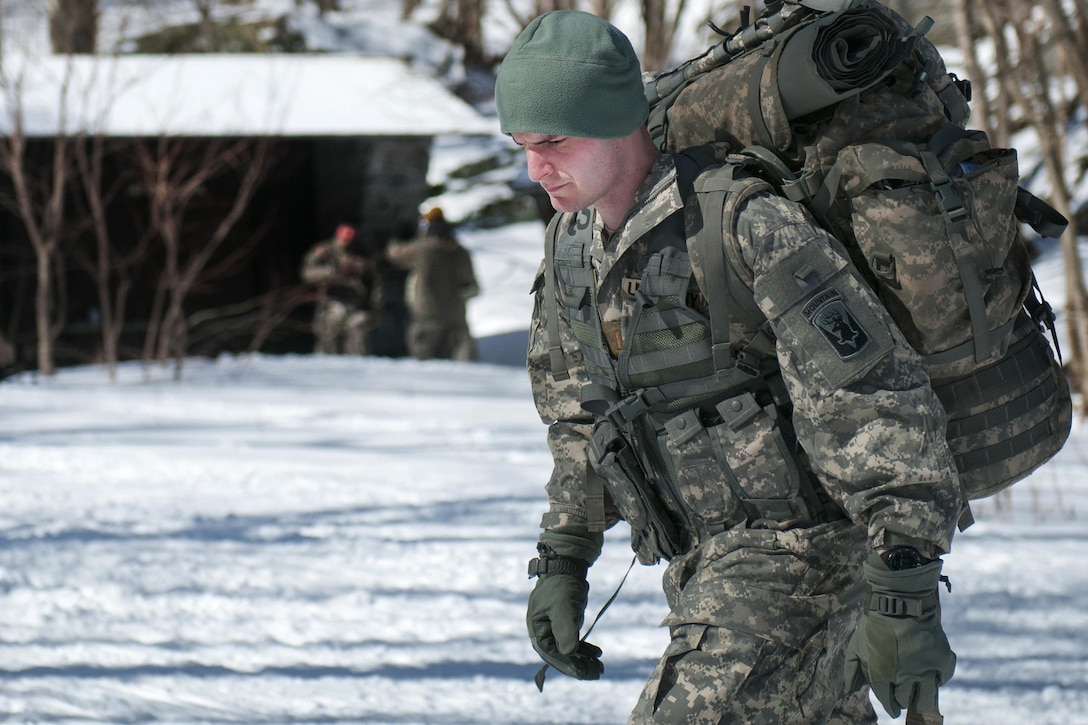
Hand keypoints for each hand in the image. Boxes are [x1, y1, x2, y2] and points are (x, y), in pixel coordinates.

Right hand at [527, 571, 602, 679]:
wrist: (566, 569)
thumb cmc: (560, 586)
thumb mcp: (562, 607)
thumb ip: (564, 630)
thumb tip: (569, 653)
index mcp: (537, 631)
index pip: (552, 654)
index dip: (568, 665)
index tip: (584, 672)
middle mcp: (544, 634)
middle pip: (561, 656)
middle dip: (579, 666)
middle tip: (598, 672)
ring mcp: (554, 630)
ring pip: (569, 652)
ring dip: (584, 660)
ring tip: (600, 667)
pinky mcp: (564, 626)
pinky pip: (574, 642)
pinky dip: (585, 650)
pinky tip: (598, 654)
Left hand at [844, 552, 955, 716]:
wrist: (901, 600)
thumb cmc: (875, 622)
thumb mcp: (856, 644)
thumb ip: (852, 669)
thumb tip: (850, 690)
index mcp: (881, 674)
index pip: (887, 700)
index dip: (889, 706)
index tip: (892, 708)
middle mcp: (903, 676)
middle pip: (905, 700)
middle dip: (903, 701)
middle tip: (904, 697)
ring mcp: (924, 669)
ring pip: (926, 699)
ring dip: (921, 700)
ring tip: (919, 698)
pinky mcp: (941, 659)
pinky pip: (943, 678)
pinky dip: (938, 679)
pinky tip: (932, 676)